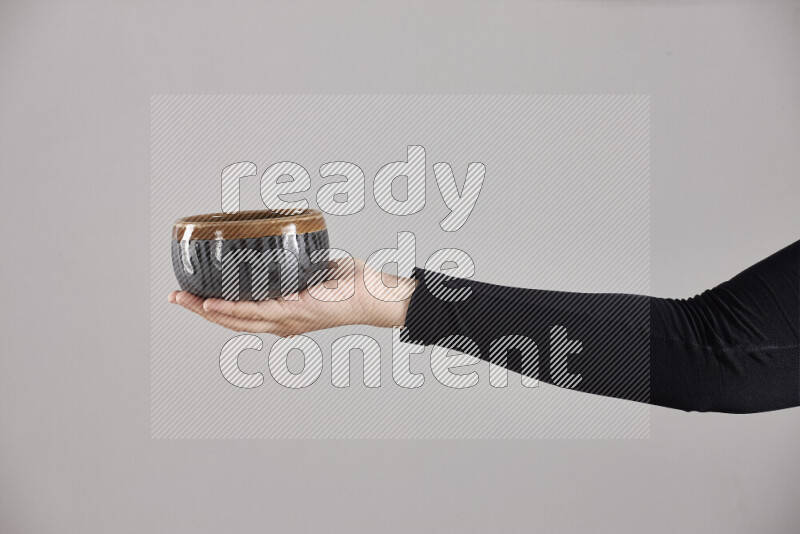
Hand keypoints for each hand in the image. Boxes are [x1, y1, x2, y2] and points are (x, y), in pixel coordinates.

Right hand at [168, 257, 417, 335]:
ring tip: (182, 299)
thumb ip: (301, 262)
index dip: (214, 309)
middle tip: (174, 297)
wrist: (378, 295)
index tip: (191, 296)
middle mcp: (282, 322)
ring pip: (237, 319)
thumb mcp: (319, 270)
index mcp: (285, 315)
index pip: (242, 315)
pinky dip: (232, 309)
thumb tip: (288, 241)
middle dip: (198, 310)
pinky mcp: (296, 312)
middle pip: (231, 321)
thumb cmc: (354, 285)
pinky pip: (257, 312)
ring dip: (206, 310)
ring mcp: (288, 320)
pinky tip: (212, 304)